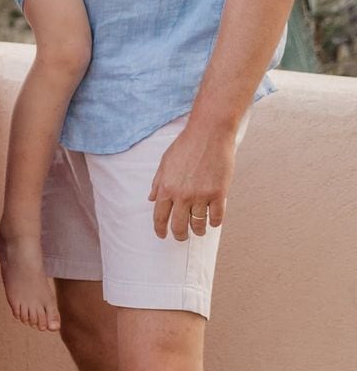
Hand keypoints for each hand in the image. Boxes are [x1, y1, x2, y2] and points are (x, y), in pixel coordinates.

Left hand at [148, 121, 236, 240]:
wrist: (209, 133)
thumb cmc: (186, 144)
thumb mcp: (165, 162)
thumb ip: (157, 182)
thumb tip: (151, 198)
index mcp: (166, 187)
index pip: (159, 216)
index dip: (160, 229)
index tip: (162, 235)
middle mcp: (182, 195)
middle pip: (178, 226)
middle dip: (179, 235)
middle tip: (181, 237)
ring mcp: (201, 195)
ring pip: (198, 224)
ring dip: (198, 231)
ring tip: (198, 231)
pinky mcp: (218, 194)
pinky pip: (216, 217)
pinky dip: (214, 223)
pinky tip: (212, 221)